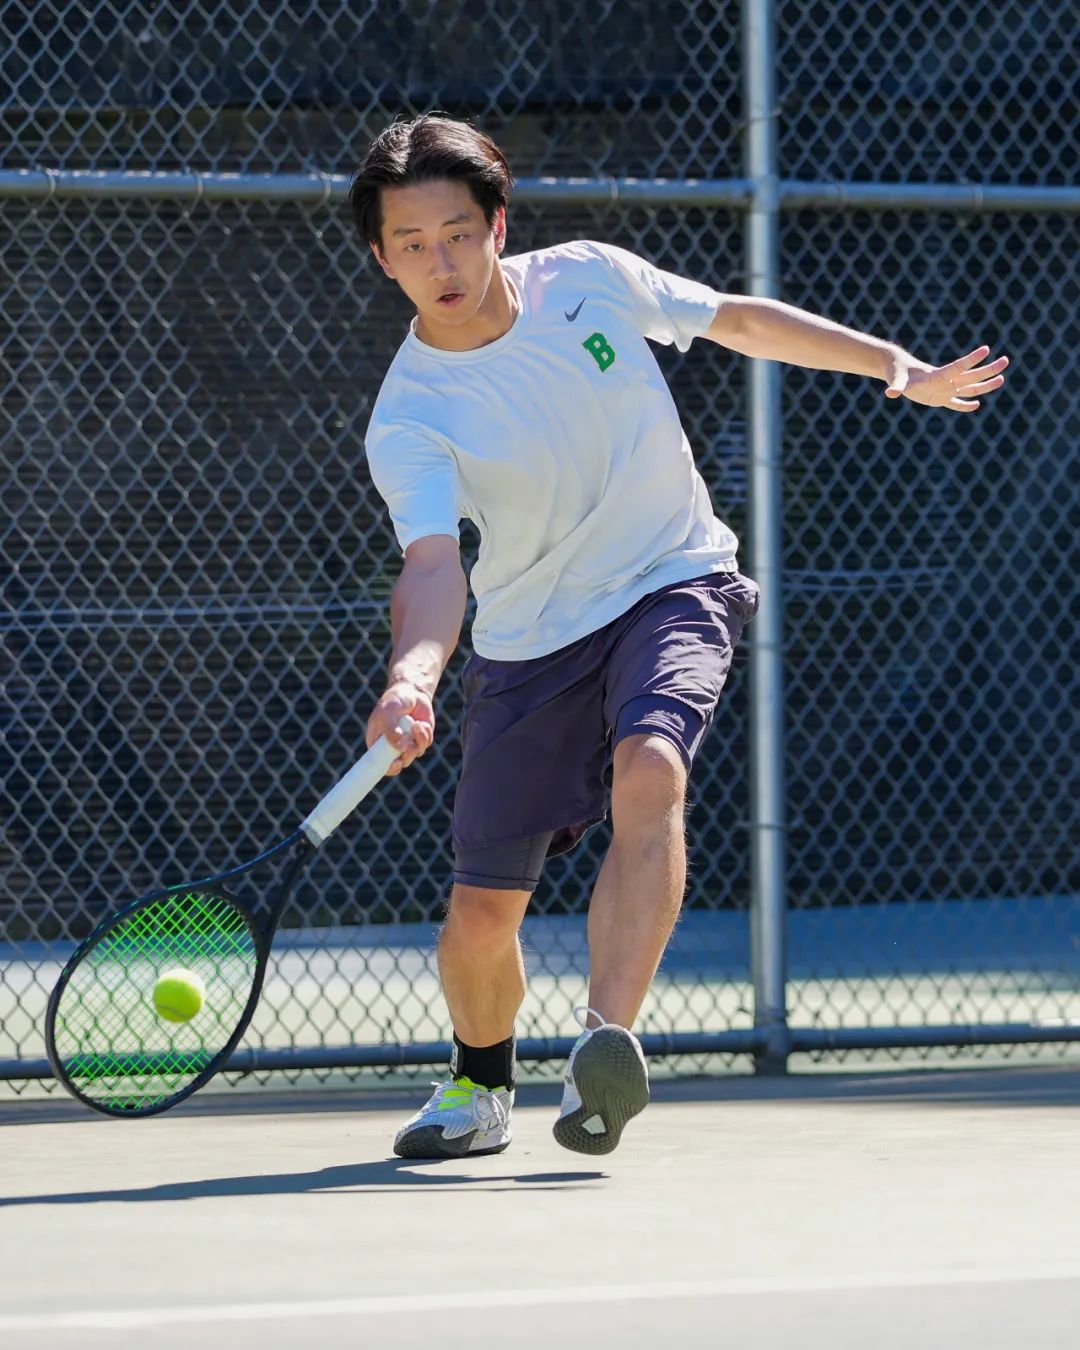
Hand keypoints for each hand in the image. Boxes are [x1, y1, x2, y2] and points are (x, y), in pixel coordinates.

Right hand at [365, 682, 434, 776]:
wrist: (411, 692)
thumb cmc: (393, 701)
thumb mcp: (387, 712)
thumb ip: (390, 729)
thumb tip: (400, 747)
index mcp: (377, 743)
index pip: (379, 764)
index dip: (388, 768)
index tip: (397, 763)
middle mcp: (391, 747)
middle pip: (400, 763)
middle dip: (407, 755)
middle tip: (410, 744)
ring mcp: (407, 744)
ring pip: (415, 754)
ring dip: (418, 741)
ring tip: (416, 725)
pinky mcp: (420, 739)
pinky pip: (425, 744)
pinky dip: (424, 734)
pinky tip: (420, 723)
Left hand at [885, 345, 1008, 412]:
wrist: (897, 371)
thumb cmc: (896, 373)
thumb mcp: (896, 380)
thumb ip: (896, 387)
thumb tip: (890, 393)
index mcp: (937, 375)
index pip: (958, 367)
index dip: (971, 359)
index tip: (987, 349)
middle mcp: (945, 381)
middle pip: (971, 376)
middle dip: (988, 369)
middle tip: (1006, 360)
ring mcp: (944, 390)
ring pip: (969, 388)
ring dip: (985, 385)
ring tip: (1002, 378)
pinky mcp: (939, 398)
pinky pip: (955, 403)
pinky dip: (964, 405)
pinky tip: (976, 405)